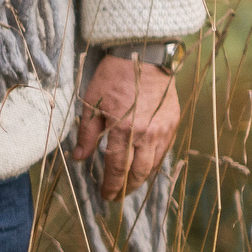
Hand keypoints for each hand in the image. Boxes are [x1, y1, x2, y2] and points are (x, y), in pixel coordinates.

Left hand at [72, 55, 179, 199]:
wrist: (143, 56)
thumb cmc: (113, 78)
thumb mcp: (91, 104)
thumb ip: (87, 135)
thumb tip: (78, 158)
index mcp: (124, 130)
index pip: (118, 168)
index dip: (111, 185)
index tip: (105, 195)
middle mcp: (146, 134)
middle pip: (139, 172)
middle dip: (127, 188)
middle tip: (117, 196)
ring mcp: (163, 129)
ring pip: (154, 165)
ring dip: (142, 179)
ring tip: (130, 185)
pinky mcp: (173, 123)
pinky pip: (164, 151)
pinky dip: (155, 163)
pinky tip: (146, 167)